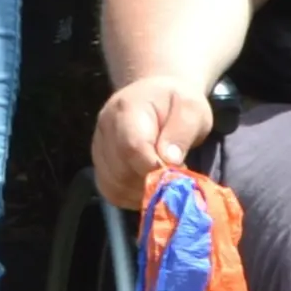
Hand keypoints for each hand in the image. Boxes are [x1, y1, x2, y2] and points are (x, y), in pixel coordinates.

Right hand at [93, 74, 213, 212]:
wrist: (157, 94)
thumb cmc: (177, 103)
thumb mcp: (192, 109)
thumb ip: (182, 132)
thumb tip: (170, 162)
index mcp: (127, 109)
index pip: (131, 147)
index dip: (154, 168)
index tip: (177, 173)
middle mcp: (105, 128)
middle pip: (120, 171)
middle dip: (151, 183)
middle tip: (175, 178)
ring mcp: (99, 148)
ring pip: (114, 185)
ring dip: (143, 192)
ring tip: (163, 180)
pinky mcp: (100, 165)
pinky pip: (111, 191)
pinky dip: (132, 196)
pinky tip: (150, 186)